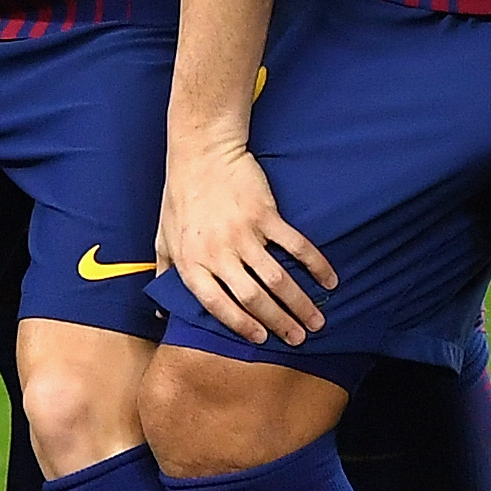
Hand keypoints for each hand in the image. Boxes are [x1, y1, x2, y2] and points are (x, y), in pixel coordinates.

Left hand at [158, 135, 333, 344]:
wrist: (202, 151)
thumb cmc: (180, 195)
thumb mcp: (162, 237)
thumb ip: (164, 274)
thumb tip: (161, 310)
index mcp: (191, 263)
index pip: (217, 306)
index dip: (240, 325)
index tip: (260, 339)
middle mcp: (217, 253)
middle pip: (253, 299)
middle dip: (279, 323)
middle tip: (298, 339)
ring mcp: (243, 234)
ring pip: (277, 279)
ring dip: (300, 304)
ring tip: (315, 322)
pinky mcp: (265, 215)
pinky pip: (295, 247)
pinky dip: (315, 266)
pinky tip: (329, 281)